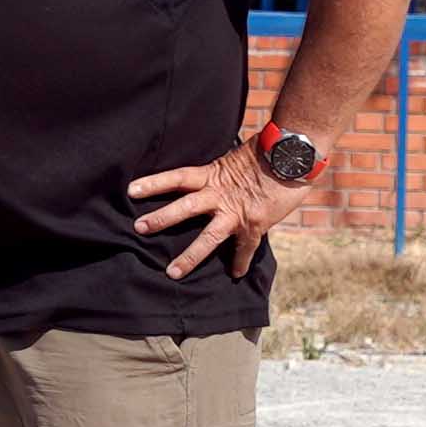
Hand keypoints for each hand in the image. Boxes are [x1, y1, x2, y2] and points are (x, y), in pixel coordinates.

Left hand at [125, 141, 303, 279]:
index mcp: (213, 174)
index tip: (131, 190)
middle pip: (184, 207)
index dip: (154, 183)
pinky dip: (240, 262)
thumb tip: (213, 174)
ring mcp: (236, 212)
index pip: (176, 177)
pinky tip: (236, 275)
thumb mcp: (236, 157)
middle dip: (160, 219)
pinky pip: (244, 249)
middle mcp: (220, 194)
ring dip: (189, 256)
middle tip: (138, 228)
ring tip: (171, 273)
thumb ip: (221, 170)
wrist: (295, 156)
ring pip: (208, 237)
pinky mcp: (255, 224)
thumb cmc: (267, 151)